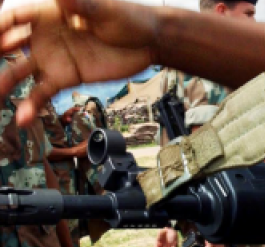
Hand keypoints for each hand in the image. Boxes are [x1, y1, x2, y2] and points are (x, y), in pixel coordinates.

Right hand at [0, 0, 158, 124]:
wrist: (151, 44)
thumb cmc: (130, 18)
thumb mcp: (106, 9)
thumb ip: (83, 3)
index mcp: (51, 12)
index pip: (16, 16)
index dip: (1, 25)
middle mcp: (46, 34)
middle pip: (10, 42)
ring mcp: (53, 57)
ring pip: (20, 70)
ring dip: (5, 84)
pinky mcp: (66, 77)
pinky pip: (44, 91)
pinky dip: (32, 105)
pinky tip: (23, 118)